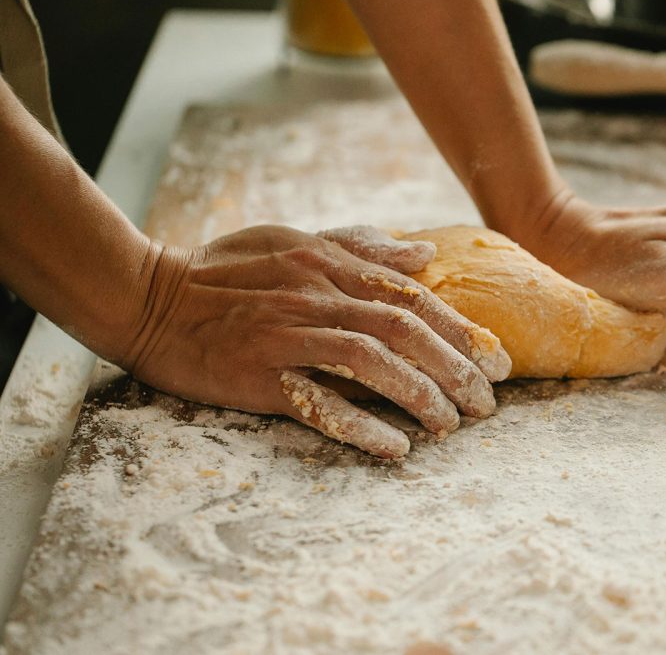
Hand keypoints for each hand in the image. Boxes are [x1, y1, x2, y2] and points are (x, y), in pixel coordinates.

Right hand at [116, 225, 511, 458]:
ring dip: (421, 396)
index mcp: (329, 265)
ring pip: (373, 363)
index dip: (462, 331)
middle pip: (405, 331)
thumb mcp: (292, 240)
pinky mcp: (259, 375)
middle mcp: (316, 297)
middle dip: (457, 369)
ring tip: (452, 426)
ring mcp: (287, 336)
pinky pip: (319, 402)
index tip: (498, 360)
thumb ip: (359, 247)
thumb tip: (422, 255)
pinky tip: (396, 447)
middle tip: (488, 403)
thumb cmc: (223, 270)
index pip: (412, 297)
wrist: (145, 296)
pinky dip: (362, 425)